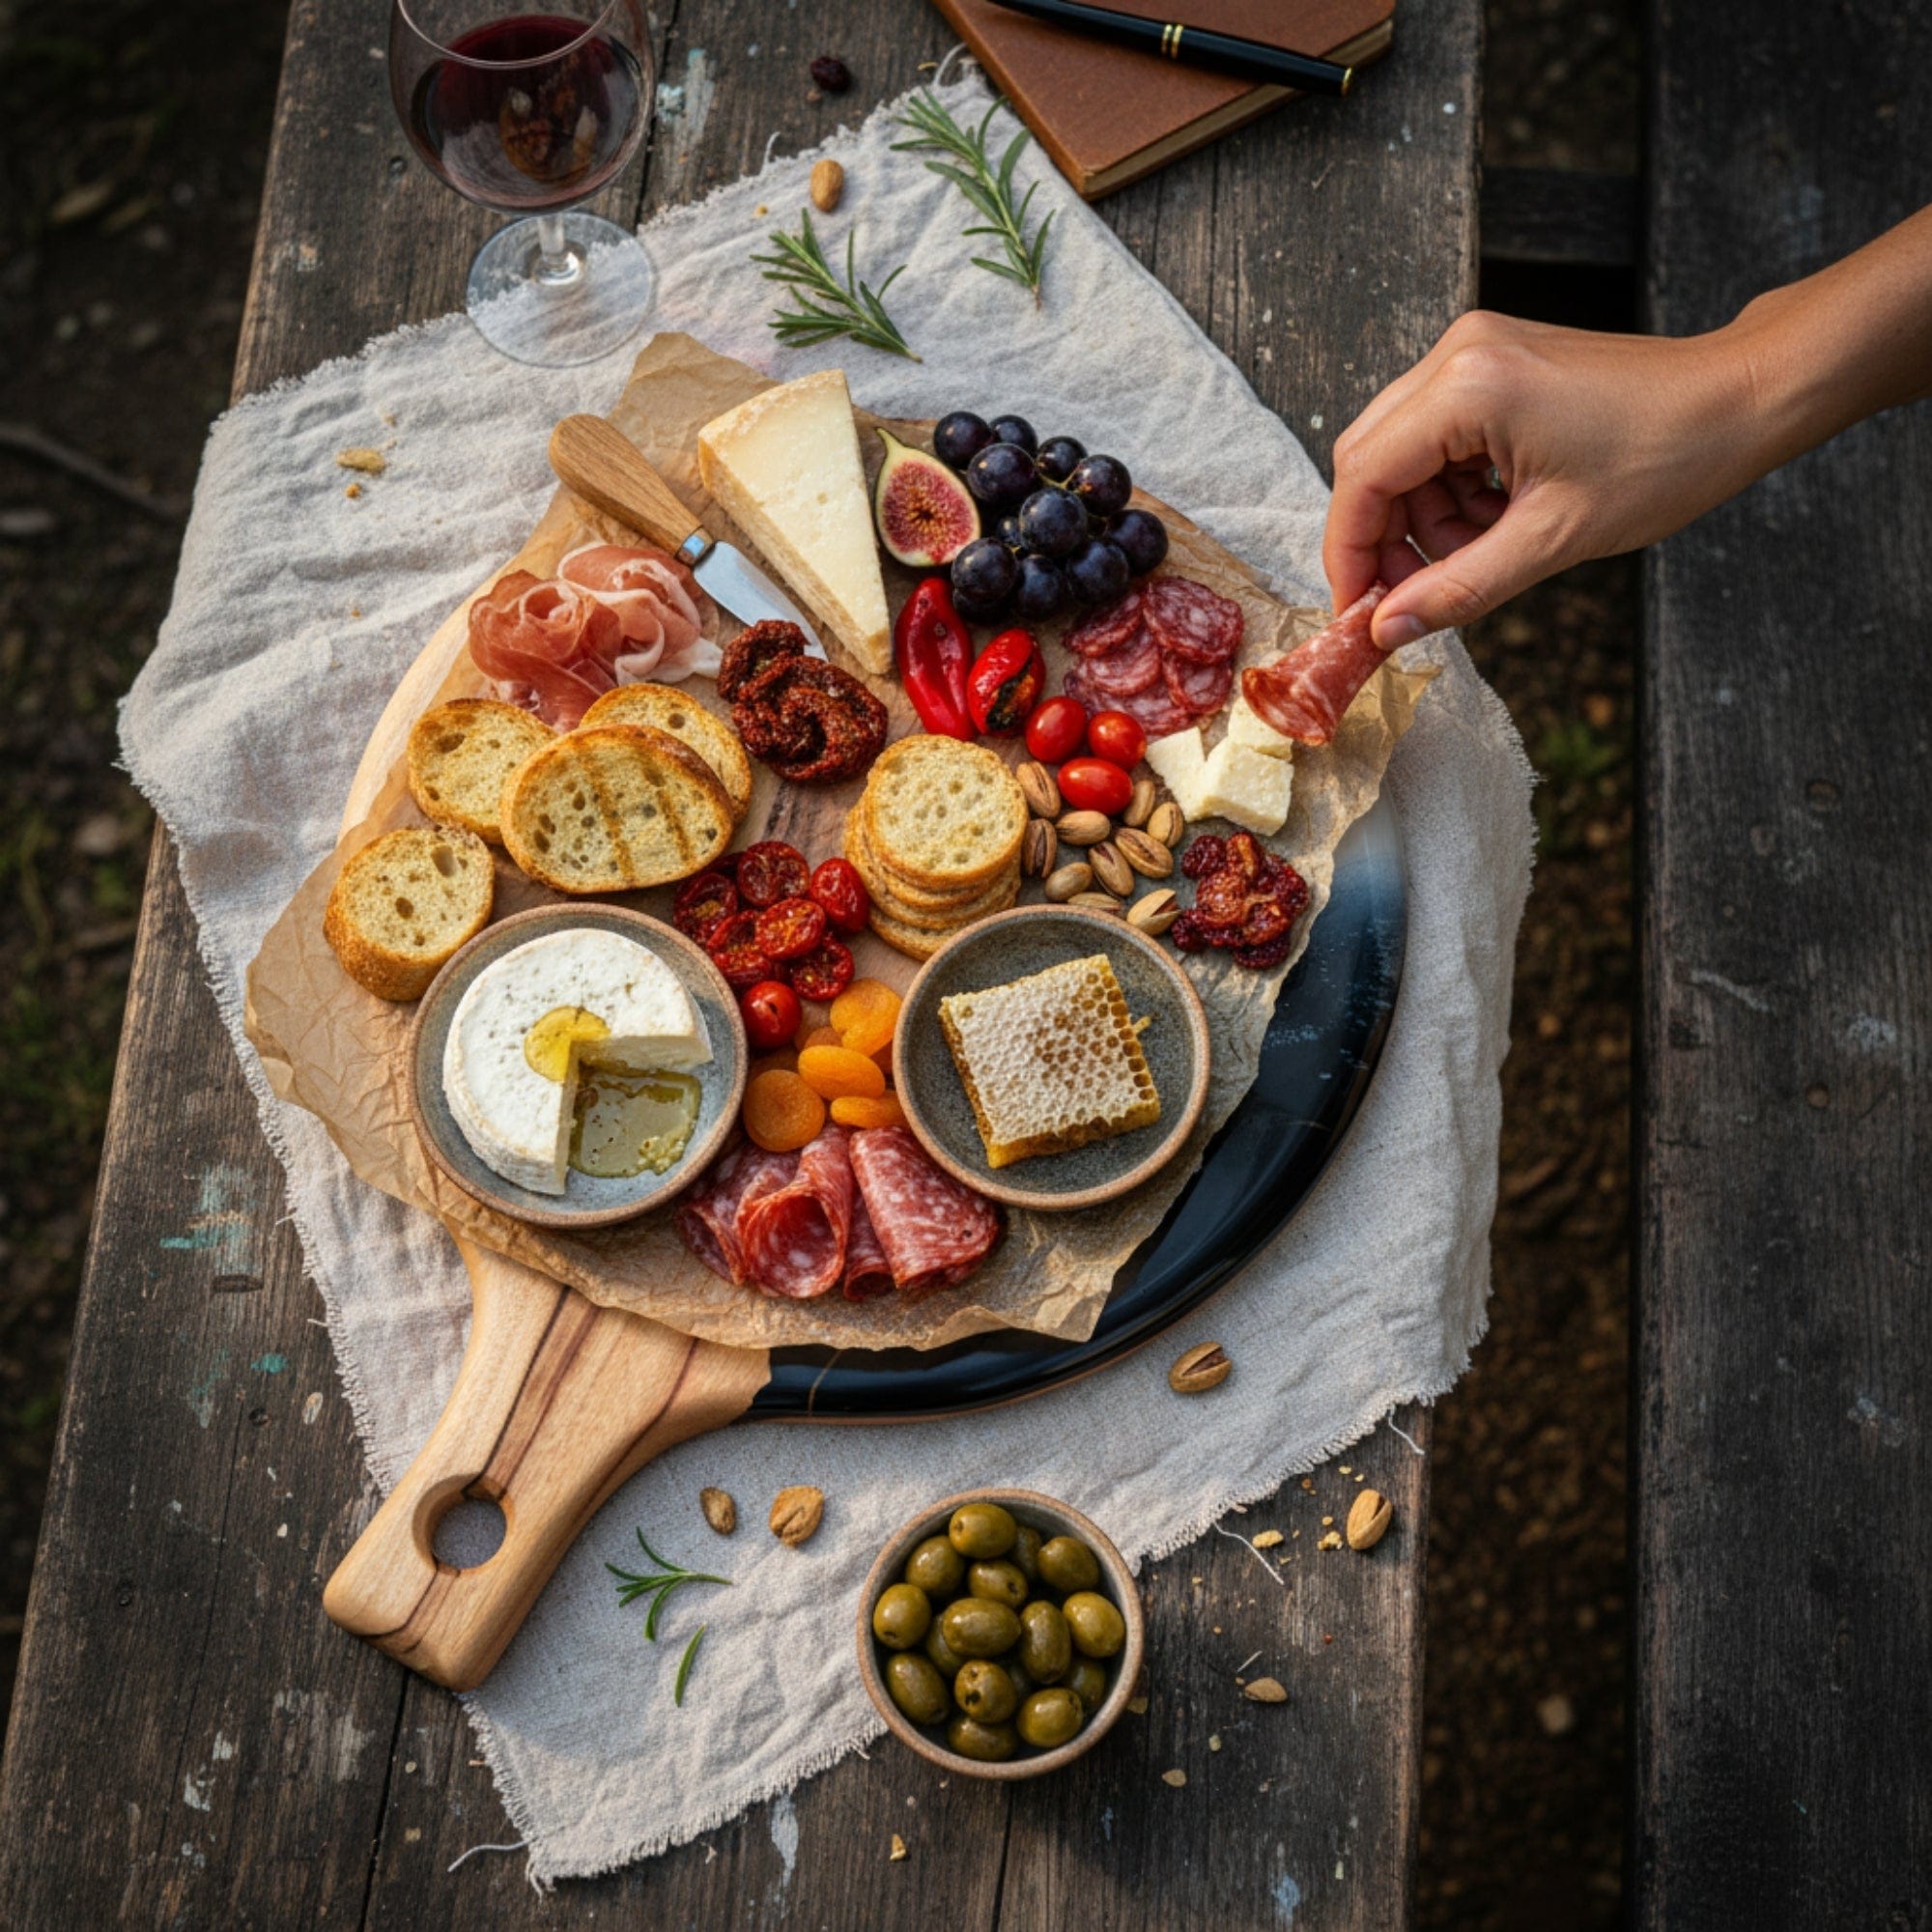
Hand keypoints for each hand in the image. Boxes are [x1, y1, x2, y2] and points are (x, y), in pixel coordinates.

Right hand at [1323, 311, 1764, 648]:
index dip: (1350, 552)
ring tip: (1478, 553)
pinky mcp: (1492, 363)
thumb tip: (1386, 629)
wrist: (1737, 398)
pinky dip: (1450, 490)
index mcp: (1468, 387)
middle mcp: (1458, 354)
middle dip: (1382, 536)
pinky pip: (1436, 437)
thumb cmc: (1664, 457)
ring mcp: (1474, 352)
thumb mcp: (1552, 540)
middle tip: (1409, 595)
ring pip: (1400, 452)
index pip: (1364, 476)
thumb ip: (1458, 588)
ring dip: (1422, 517)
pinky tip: (1493, 519)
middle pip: (1370, 459)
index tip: (1358, 610)